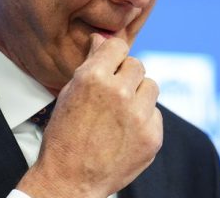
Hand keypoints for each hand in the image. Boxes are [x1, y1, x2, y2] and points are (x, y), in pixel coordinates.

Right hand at [17, 34, 162, 197]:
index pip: (118, 46)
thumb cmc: (64, 136)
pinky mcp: (152, 136)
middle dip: (126, 76)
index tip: (112, 63)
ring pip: (151, 87)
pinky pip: (155, 114)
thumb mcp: (70, 94)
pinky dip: (144, 119)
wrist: (70, 180)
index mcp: (94, 78)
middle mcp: (119, 93)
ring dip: (139, 95)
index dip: (114, 55)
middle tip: (113, 93)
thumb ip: (91, 64)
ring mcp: (139, 116)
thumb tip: (103, 40)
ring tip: (121, 112)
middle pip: (137, 65)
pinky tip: (126, 132)